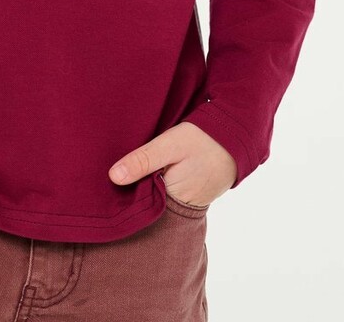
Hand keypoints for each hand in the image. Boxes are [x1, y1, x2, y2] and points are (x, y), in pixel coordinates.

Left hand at [109, 121, 237, 207]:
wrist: (238, 135)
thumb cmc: (203, 140)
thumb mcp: (169, 145)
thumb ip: (143, 161)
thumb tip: (113, 177)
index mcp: (172, 201)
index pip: (139, 207)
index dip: (122, 196)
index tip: (105, 187)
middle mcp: (180, 208)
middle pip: (147, 205)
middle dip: (132, 194)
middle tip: (111, 180)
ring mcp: (188, 201)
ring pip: (157, 198)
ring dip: (145, 187)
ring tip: (126, 174)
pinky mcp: (192, 191)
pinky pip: (168, 192)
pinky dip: (158, 183)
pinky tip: (149, 172)